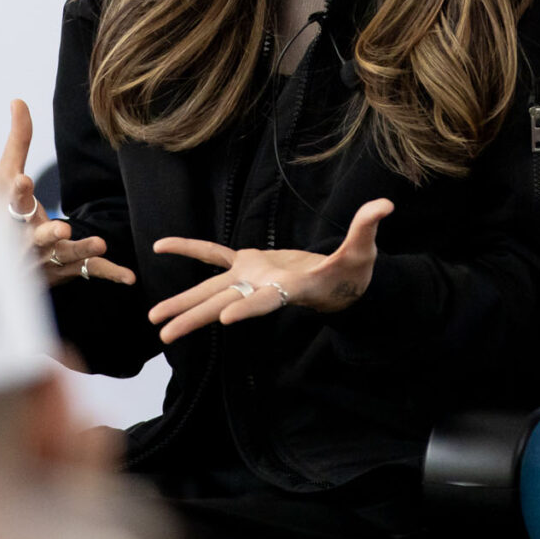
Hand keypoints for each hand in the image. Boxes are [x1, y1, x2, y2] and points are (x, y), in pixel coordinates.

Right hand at [0, 99, 131, 286]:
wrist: (11, 264)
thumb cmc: (10, 213)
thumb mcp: (8, 177)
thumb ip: (18, 140)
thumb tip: (17, 99)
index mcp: (13, 214)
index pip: (13, 201)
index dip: (17, 191)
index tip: (23, 180)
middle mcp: (29, 239)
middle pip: (37, 236)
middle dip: (47, 233)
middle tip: (59, 227)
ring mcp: (50, 257)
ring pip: (66, 254)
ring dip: (82, 248)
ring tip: (99, 242)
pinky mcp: (69, 269)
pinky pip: (92, 272)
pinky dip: (111, 273)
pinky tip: (130, 278)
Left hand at [148, 199, 392, 343]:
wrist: (340, 284)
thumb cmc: (353, 272)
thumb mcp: (362, 252)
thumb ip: (367, 228)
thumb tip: (385, 205)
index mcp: (290, 289)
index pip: (267, 302)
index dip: (249, 310)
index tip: (226, 322)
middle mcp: (264, 288)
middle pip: (226, 304)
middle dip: (195, 318)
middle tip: (164, 333)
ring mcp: (253, 277)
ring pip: (212, 290)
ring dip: (183, 303)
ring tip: (153, 320)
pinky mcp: (249, 263)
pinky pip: (213, 256)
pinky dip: (189, 249)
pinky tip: (160, 246)